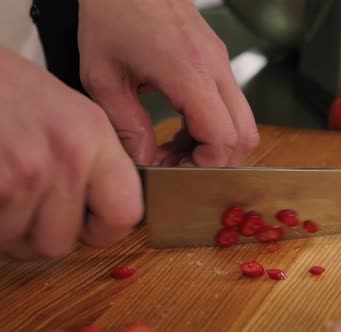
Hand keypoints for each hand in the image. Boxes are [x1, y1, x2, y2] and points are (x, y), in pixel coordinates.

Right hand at [0, 48, 142, 258]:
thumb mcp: (72, 113)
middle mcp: (67, 158)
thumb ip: (96, 164)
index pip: (124, 215)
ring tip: (4, 187)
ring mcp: (25, 174)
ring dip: (8, 229)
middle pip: (60, 244)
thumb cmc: (10, 90)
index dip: (103, 231)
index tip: (87, 225)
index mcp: (95, 138)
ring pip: (20, 244)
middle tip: (28, 204)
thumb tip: (108, 212)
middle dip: (39, 233)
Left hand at [77, 0, 259, 166]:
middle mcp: (216, 69)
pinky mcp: (218, 63)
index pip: (224, 136)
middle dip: (218, 161)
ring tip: (176, 149)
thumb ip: (125, 125)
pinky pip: (231, 107)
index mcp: (189, 73)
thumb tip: (145, 161)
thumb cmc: (114, 14)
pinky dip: (213, 127)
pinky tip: (181, 128)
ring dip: (216, 145)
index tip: (179, 169)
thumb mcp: (104, 76)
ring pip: (243, 123)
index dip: (207, 164)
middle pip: (246, 135)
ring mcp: (222, 64)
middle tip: (181, 166)